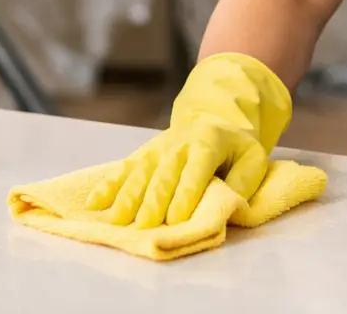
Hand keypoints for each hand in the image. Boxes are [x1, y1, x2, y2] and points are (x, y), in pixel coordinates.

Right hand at [85, 53, 291, 226]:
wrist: (213, 119)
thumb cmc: (235, 148)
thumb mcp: (252, 159)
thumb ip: (242, 181)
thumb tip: (228, 202)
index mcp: (207, 144)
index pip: (195, 171)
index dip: (186, 194)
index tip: (177, 218)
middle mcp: (177, 145)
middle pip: (163, 175)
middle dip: (153, 201)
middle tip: (145, 226)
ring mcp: (156, 149)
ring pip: (139, 173)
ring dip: (127, 197)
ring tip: (117, 221)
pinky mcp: (142, 155)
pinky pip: (122, 169)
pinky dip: (107, 185)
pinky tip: (94, 203)